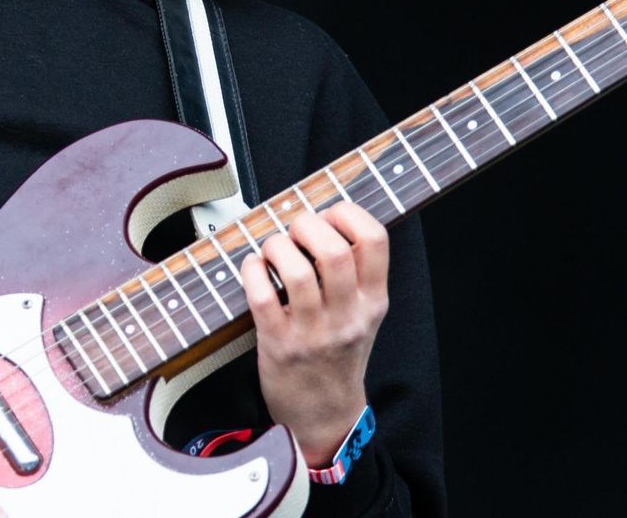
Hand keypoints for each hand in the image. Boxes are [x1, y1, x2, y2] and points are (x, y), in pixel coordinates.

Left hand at [241, 201, 388, 466]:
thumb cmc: (338, 352)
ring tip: (272, 251)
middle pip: (333, 251)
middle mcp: (348, 315)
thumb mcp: (363, 313)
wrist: (324, 414)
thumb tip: (323, 215)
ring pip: (296, 271)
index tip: (328, 215)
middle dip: (306, 224)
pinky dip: (251, 270)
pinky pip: (261, 295)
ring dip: (276, 247)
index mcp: (373, 301)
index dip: (347, 213)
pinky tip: (254, 268)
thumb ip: (354, 272)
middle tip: (294, 230)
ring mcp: (313, 332)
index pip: (375, 240)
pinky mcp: (279, 344)